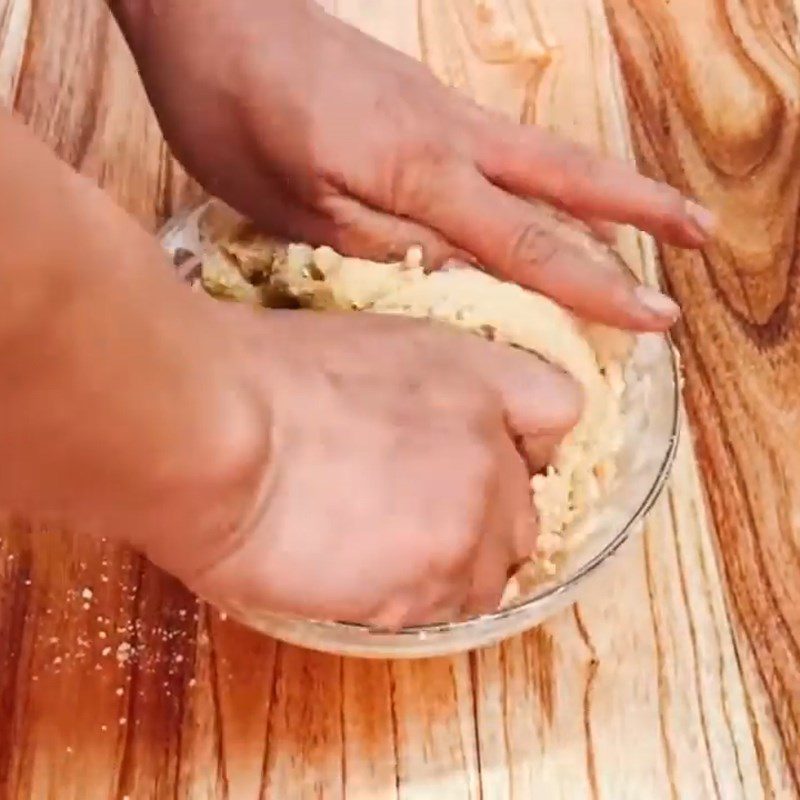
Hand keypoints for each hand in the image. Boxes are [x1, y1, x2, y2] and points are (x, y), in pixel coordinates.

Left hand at [117, 0, 712, 331]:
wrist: (208, 10)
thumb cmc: (236, 110)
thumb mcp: (294, 205)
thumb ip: (379, 244)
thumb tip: (455, 279)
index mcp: (419, 173)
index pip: (528, 244)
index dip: (595, 287)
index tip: (653, 317)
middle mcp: (449, 137)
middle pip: (566, 179)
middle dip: (639, 212)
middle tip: (699, 236)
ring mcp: (441, 111)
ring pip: (544, 156)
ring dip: (608, 189)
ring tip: (655, 214)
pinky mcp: (422, 100)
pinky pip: (504, 145)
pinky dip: (550, 175)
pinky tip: (557, 192)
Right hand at [146, 305, 580, 627]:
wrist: (210, 429)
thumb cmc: (256, 378)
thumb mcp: (360, 350)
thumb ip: (420, 392)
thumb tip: (419, 431)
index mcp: (476, 374)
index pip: (558, 409)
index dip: (527, 443)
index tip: (490, 463)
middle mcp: (490, 446)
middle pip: (526, 512)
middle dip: (481, 524)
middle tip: (414, 525)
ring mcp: (470, 517)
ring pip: (491, 572)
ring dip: (444, 573)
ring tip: (371, 557)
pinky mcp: (433, 581)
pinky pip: (441, 612)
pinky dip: (403, 604)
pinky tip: (348, 577)